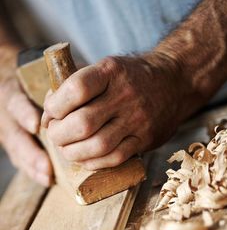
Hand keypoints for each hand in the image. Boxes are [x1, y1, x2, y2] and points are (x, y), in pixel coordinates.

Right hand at [0, 61, 52, 185]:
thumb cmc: (32, 75)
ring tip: (48, 177)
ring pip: (17, 152)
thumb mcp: (38, 73)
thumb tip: (78, 79)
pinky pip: (21, 160)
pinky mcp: (14, 144)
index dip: (24, 114)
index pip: (14, 102)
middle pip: (15, 136)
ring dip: (34, 166)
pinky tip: (47, 180)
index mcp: (11, 93)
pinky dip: (34, 171)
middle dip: (30, 152)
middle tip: (46, 166)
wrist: (9, 80)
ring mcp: (8, 132)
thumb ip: (55, 80)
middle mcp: (7, 115)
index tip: (35, 124)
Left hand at [42, 54, 181, 169]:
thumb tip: (47, 114)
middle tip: (54, 135)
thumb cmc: (131, 76)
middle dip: (59, 134)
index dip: (55, 106)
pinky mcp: (145, 139)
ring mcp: (137, 120)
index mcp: (111, 71)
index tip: (50, 113)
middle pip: (83, 123)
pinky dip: (93, 162)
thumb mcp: (107, 68)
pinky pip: (114, 158)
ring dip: (73, 152)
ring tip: (66, 149)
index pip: (75, 90)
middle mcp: (125, 95)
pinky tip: (85, 158)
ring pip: (97, 145)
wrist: (175, 81)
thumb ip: (77, 86)